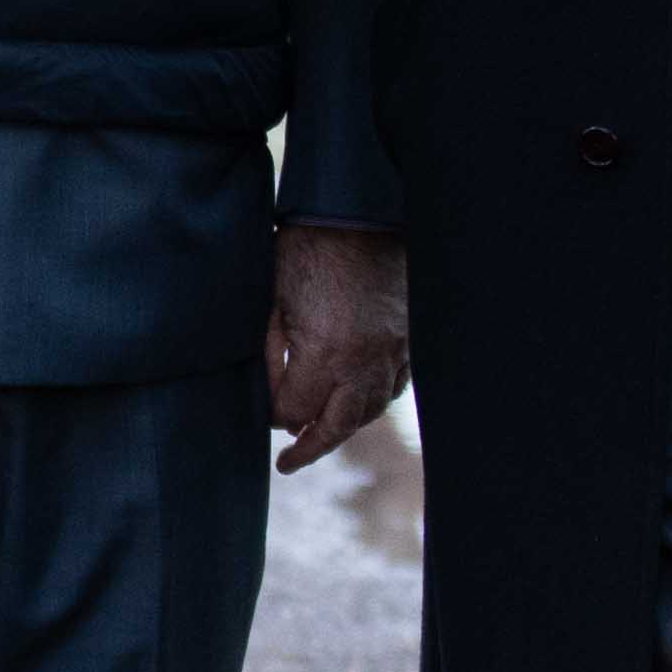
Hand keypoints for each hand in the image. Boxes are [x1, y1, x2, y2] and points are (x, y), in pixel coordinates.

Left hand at [265, 220, 407, 472]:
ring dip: (343, 427)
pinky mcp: (409, 339)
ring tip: (320, 435)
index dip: (273, 415)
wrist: (360, 209)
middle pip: (337, 427)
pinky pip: (395, 386)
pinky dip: (373, 401)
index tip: (262, 411)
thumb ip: (271, 353)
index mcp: (324, 353)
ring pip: (370, 410)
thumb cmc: (306, 247)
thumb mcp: (272, 298)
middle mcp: (364, 362)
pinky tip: (358, 403)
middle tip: (290, 461)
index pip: (294, 412)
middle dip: (311, 447)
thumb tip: (273, 398)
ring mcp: (393, 352)